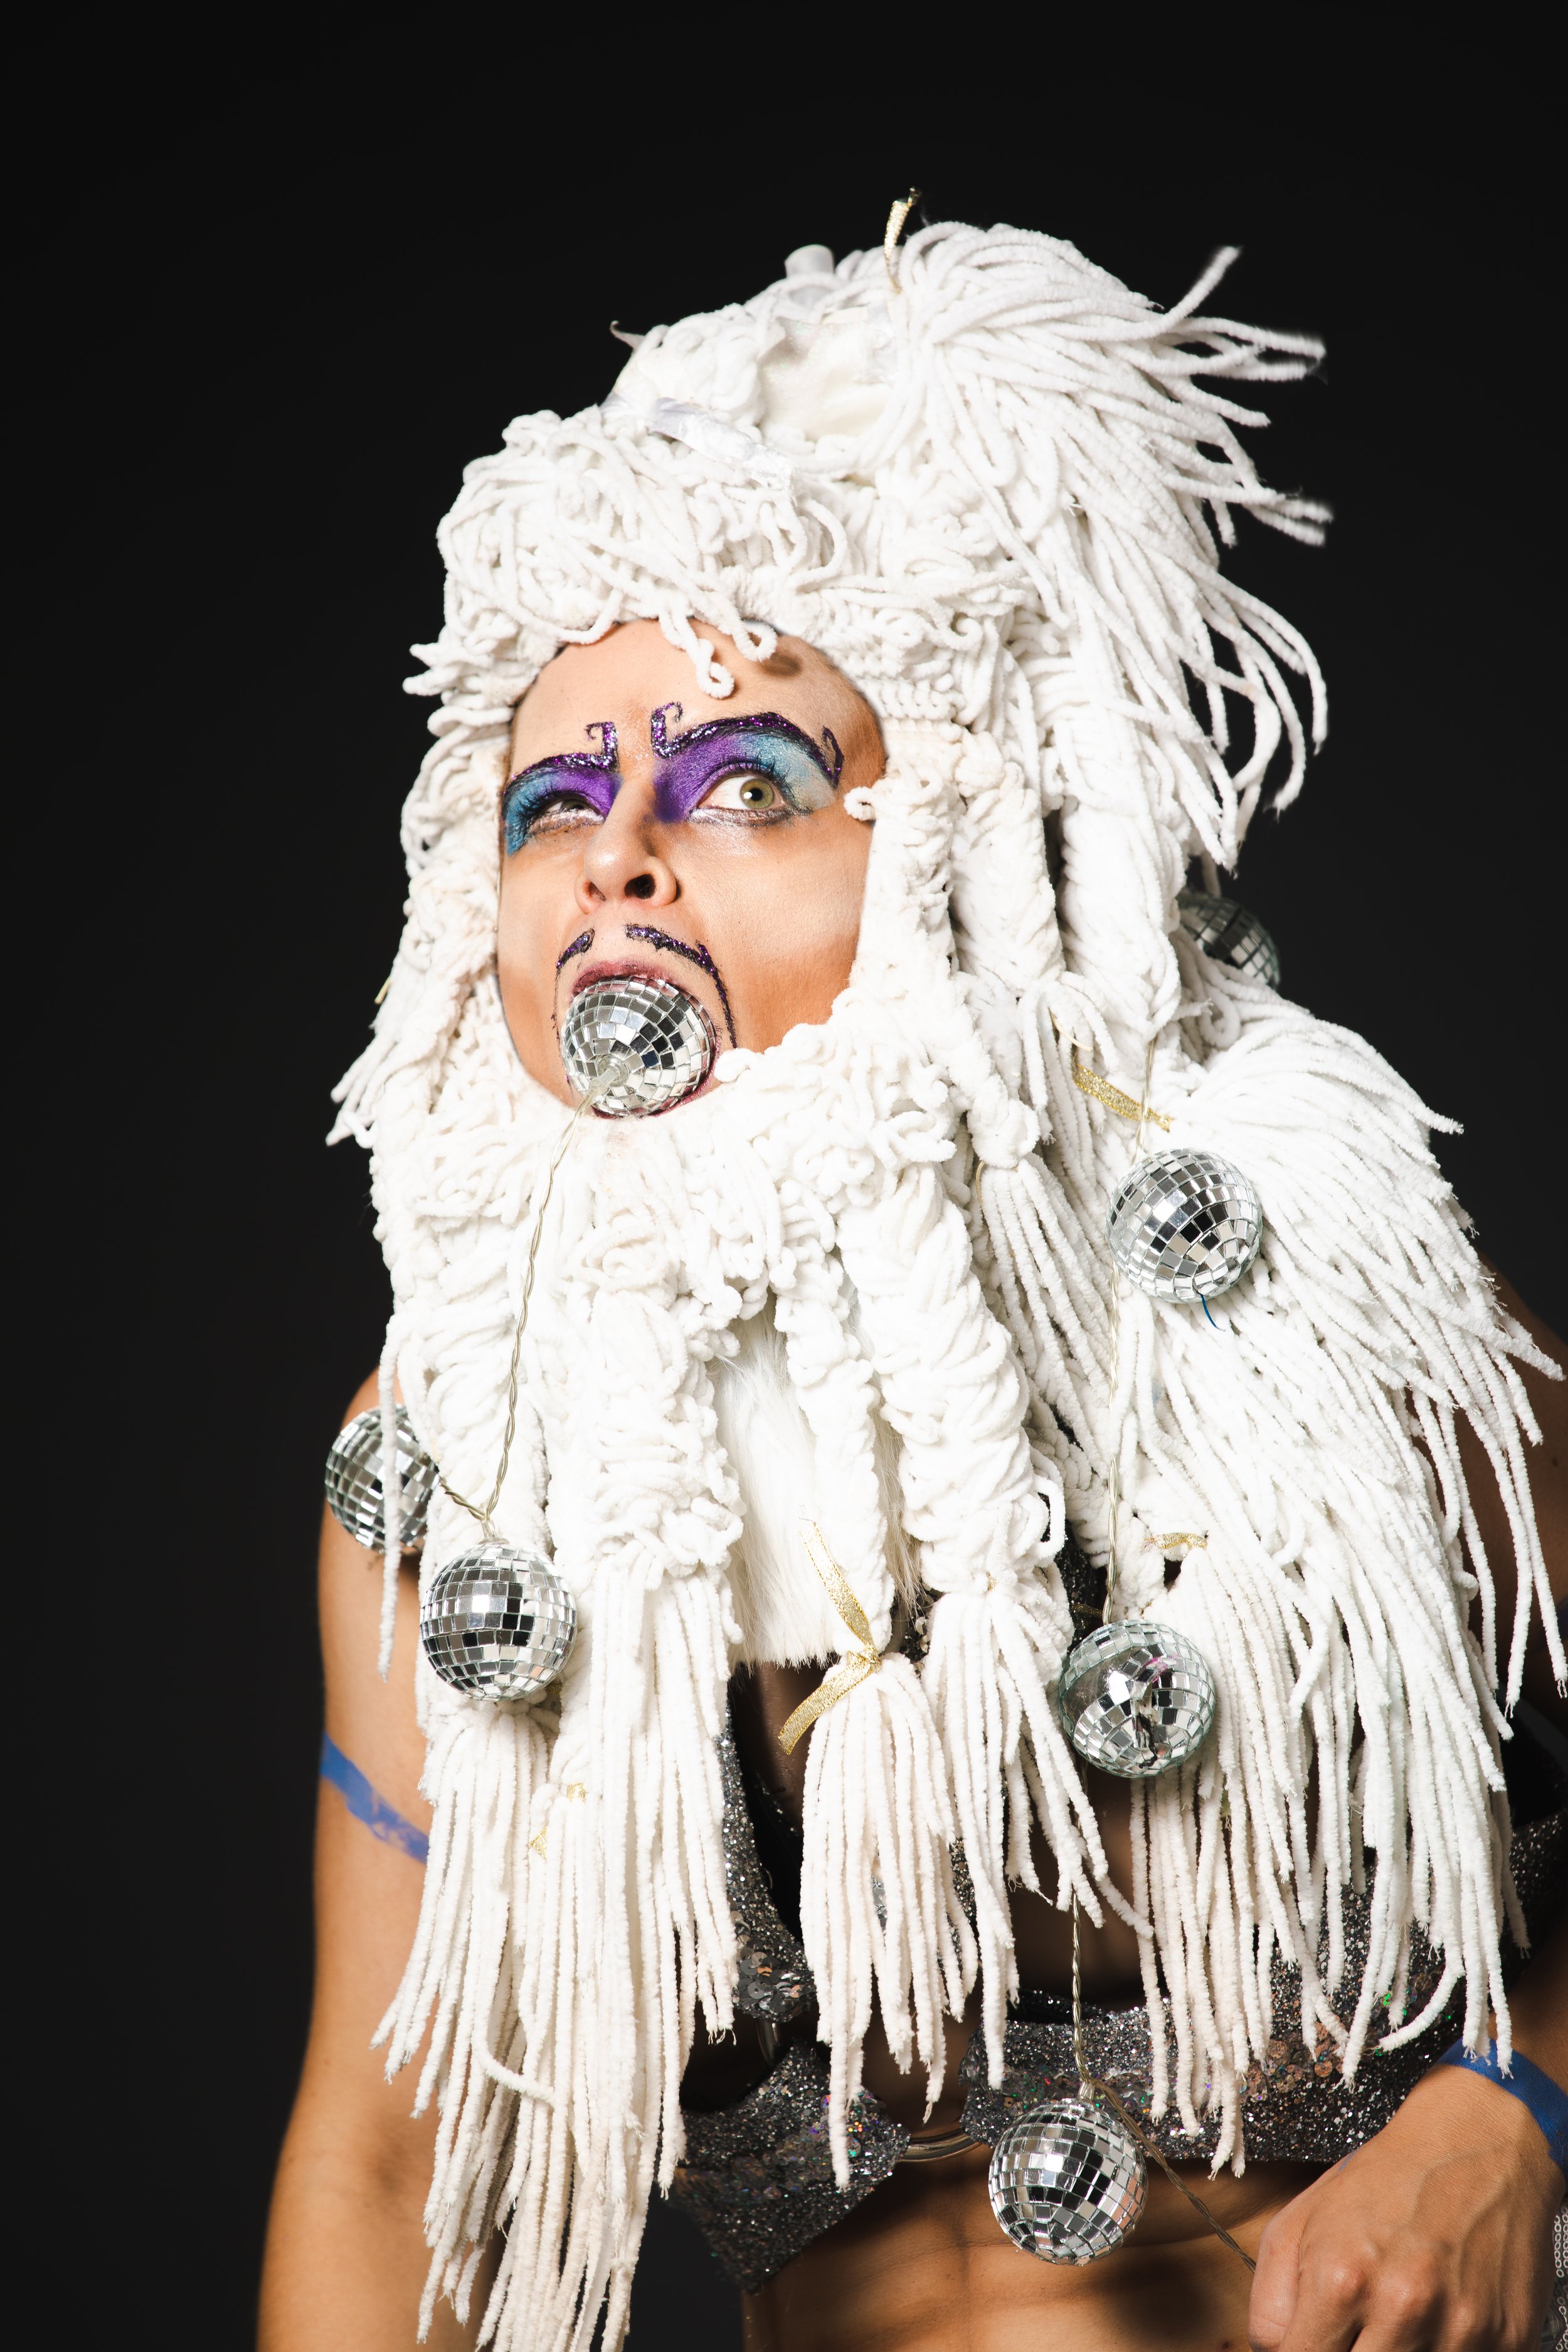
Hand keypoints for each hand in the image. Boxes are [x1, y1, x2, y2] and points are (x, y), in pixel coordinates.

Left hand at [1248, 2058, 1561, 2350]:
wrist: (1476, 2143)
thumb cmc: (1384, 2182)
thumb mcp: (1299, 2222)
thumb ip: (1271, 2304)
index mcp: (1341, 2278)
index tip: (1314, 2342)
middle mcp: (1403, 2307)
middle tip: (1355, 2333)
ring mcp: (1461, 2329)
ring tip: (1398, 2321)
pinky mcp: (1509, 2340)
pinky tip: (1439, 2322)